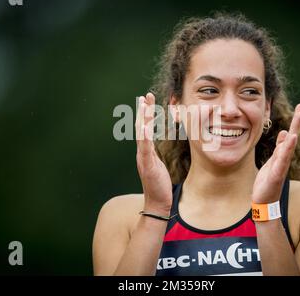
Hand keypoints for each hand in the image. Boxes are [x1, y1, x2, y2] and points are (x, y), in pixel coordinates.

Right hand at [135, 92, 172, 213]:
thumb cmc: (159, 185)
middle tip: (145, 96)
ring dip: (142, 119)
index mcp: (145, 152)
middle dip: (143, 111)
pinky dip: (144, 136)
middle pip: (140, 128)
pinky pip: (145, 148)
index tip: (147, 100)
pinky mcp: (147, 165)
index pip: (144, 129)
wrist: (157, 203)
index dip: (145, 114)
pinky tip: (145, 126)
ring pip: (141, 135)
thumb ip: (154, 154)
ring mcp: (143, 158)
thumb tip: (154, 146)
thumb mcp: (158, 165)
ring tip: (144, 105)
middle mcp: (142, 153)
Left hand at [252, 103, 299, 203]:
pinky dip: (286, 149)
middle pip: (291, 137)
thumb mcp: (271, 162)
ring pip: (288, 146)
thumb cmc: (267, 182)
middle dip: (297, 121)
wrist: (264, 203)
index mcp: (281, 155)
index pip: (289, 134)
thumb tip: (284, 132)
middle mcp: (284, 159)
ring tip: (298, 117)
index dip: (294, 121)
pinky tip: (289, 138)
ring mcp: (281, 166)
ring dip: (293, 131)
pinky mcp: (275, 174)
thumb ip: (278, 149)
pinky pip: (281, 160)